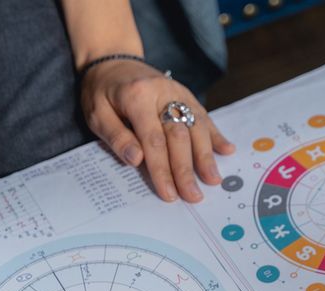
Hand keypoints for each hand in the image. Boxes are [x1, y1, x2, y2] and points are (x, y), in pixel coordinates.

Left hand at [81, 59, 234, 202]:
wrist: (113, 61)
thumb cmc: (101, 92)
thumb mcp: (96, 114)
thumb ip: (116, 136)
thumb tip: (136, 160)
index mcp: (137, 97)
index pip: (153, 140)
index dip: (162, 169)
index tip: (169, 194)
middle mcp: (163, 92)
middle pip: (179, 136)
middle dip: (187, 169)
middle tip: (194, 196)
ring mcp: (178, 92)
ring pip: (197, 126)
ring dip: (206, 156)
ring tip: (213, 180)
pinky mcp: (187, 95)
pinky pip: (204, 116)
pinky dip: (216, 135)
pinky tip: (227, 150)